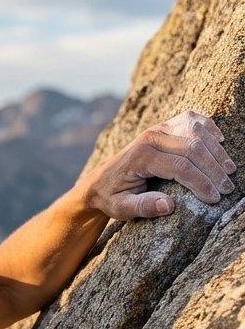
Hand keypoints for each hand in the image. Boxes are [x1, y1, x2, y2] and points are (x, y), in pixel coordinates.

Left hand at [81, 110, 235, 220]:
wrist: (98, 182)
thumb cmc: (111, 197)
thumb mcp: (121, 209)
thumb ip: (142, 207)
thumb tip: (169, 206)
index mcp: (141, 157)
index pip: (180, 167)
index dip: (201, 183)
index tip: (214, 198)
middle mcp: (150, 138)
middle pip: (193, 149)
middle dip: (214, 170)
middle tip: (228, 189)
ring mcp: (158, 129)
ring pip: (197, 133)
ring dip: (216, 152)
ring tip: (230, 171)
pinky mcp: (164, 126)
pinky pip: (191, 120)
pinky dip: (208, 128)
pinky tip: (220, 141)